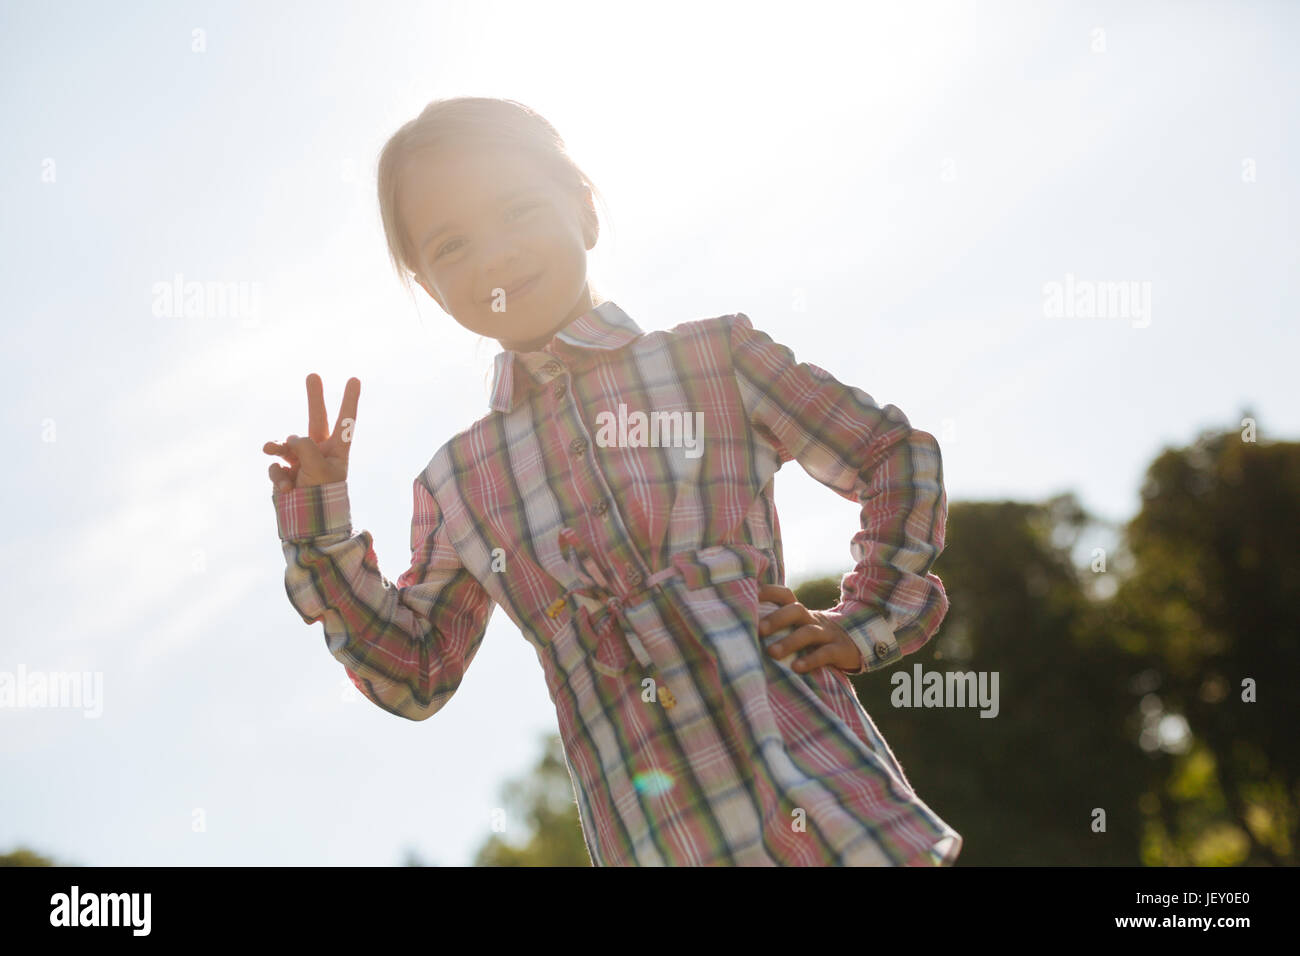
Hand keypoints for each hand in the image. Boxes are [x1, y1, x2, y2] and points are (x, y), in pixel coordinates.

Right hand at [263, 374, 360, 494]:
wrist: (309, 526)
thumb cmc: (322, 497)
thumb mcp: (319, 468)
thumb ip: (306, 447)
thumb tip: (289, 439)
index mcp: (337, 450)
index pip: (345, 421)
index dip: (349, 400)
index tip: (354, 379)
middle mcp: (320, 452)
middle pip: (316, 419)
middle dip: (314, 398)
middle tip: (313, 375)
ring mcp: (301, 461)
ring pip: (286, 443)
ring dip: (277, 445)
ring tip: (269, 449)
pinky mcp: (285, 472)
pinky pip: (276, 465)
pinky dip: (277, 473)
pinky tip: (284, 486)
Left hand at [757, 584, 862, 673]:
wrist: (852, 645)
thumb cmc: (812, 639)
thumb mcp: (798, 628)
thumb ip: (776, 626)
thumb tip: (741, 629)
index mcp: (800, 612)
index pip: (785, 595)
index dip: (769, 592)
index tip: (751, 595)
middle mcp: (812, 619)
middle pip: (796, 610)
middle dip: (776, 619)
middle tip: (758, 630)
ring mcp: (827, 633)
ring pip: (808, 632)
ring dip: (790, 642)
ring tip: (772, 653)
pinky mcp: (839, 650)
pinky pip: (825, 653)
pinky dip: (811, 660)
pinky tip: (796, 668)